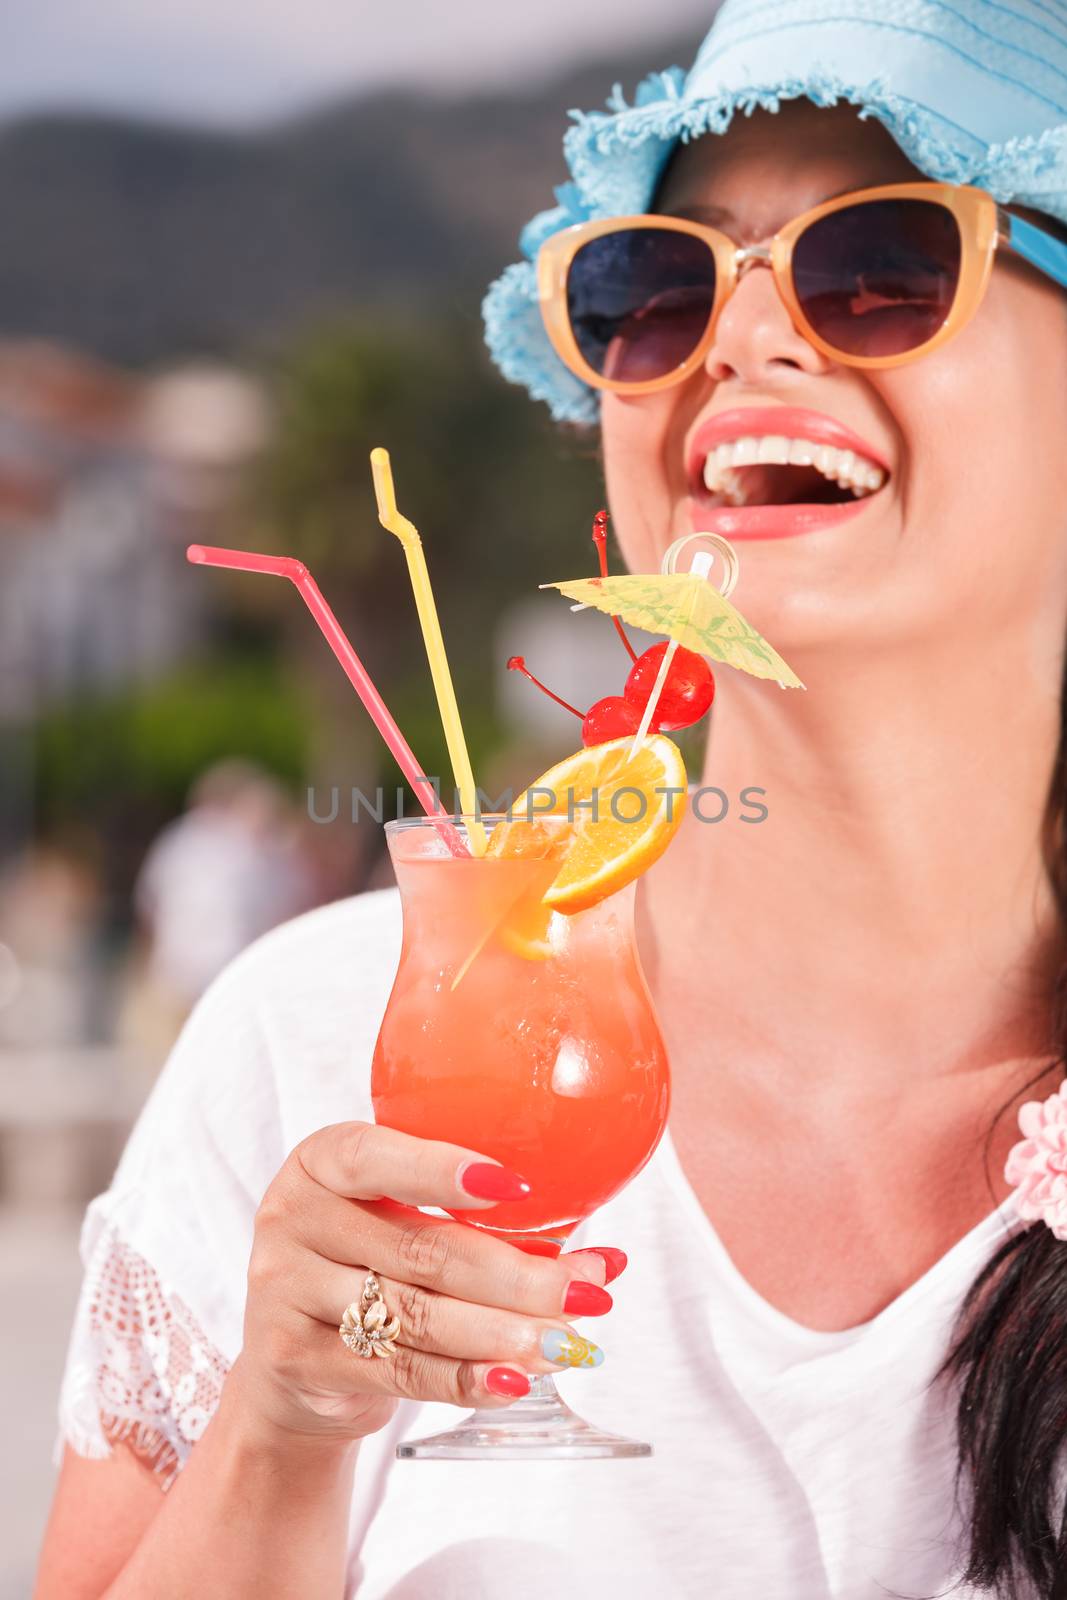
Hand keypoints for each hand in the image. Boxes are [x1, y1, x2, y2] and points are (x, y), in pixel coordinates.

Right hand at [231, 1121, 623, 1445]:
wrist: (288, 1357)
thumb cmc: (370, 1264)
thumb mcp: (401, 1220)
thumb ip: (484, 1226)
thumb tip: (603, 1264)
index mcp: (321, 1161)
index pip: (378, 1158)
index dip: (447, 1171)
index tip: (519, 1189)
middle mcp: (293, 1216)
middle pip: (421, 1250)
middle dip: (517, 1277)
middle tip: (584, 1295)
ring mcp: (284, 1289)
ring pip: (415, 1316)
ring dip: (503, 1334)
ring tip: (564, 1345)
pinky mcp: (293, 1358)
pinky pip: (397, 1371)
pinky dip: (465, 1379)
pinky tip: (513, 1380)